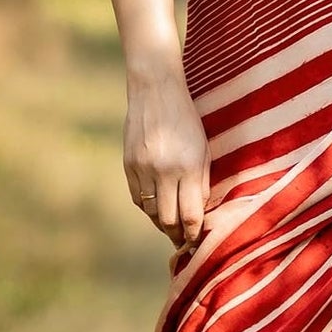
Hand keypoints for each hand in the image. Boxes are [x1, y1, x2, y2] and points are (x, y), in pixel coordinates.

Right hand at [124, 72, 210, 248]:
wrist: (155, 91)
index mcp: (188, 167)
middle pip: (168, 220)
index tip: (196, 241)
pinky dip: (147, 207)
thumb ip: (201, 183)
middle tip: (182, 241)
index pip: (190, 215)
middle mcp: (163, 171)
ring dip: (161, 223)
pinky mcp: (128, 165)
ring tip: (170, 227)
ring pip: (150, 212)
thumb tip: (199, 215)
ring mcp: (142, 169)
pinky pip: (137, 198)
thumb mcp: (204, 150)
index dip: (193, 234)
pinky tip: (156, 207)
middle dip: (176, 235)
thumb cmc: (187, 120)